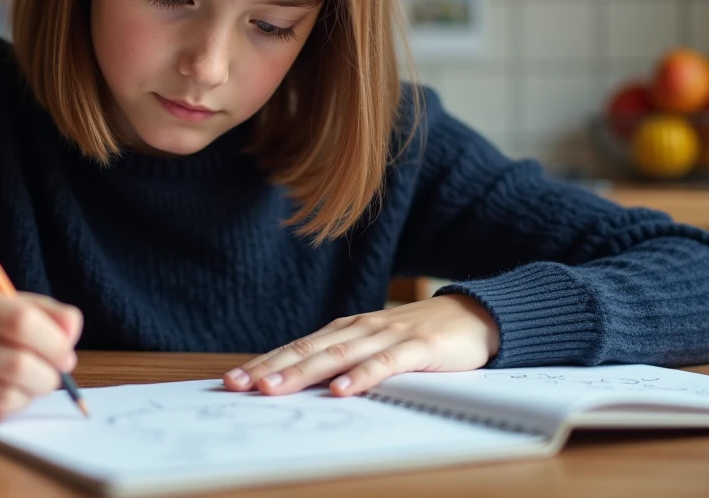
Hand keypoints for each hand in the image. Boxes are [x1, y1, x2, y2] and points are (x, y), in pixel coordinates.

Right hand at [0, 274, 81, 428]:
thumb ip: (40, 312)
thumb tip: (72, 330)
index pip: (19, 321)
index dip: (54, 342)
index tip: (66, 354)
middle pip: (15, 363)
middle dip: (48, 375)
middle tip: (54, 376)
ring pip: (4, 395)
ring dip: (30, 394)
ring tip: (29, 384)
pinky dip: (7, 408)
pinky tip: (0, 394)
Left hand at [223, 294, 498, 397]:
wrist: (475, 317)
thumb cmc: (420, 338)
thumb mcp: (376, 348)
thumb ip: (344, 363)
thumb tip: (303, 386)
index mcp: (346, 330)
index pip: (296, 347)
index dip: (264, 363)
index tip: (233, 381)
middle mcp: (359, 329)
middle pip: (308, 350)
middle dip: (271, 368)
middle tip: (239, 386)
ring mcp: (387, 336)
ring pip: (337, 355)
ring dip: (303, 372)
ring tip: (274, 389)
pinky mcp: (416, 348)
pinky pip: (384, 364)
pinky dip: (361, 377)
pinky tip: (342, 391)